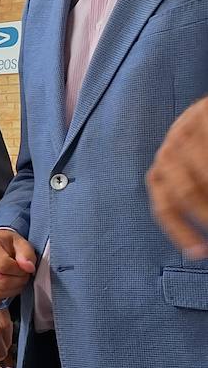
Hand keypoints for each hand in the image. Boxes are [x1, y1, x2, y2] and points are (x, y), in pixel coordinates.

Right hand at [0, 229, 37, 303]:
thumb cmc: (7, 246)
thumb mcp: (20, 243)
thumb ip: (26, 253)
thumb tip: (28, 267)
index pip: (4, 265)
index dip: (19, 270)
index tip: (25, 268)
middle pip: (0, 281)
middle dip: (18, 282)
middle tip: (22, 276)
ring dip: (12, 290)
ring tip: (15, 281)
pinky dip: (2, 297)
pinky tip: (5, 287)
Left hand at [147, 97, 207, 258]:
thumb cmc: (202, 146)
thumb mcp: (190, 169)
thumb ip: (194, 196)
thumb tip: (199, 248)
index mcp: (163, 169)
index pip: (166, 206)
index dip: (182, 233)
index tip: (200, 254)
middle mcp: (170, 150)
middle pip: (187, 192)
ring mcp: (187, 129)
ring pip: (203, 176)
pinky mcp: (205, 114)